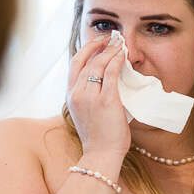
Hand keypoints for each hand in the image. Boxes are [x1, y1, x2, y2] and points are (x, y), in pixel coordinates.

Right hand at [66, 39, 130, 158]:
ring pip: (98, 64)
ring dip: (110, 51)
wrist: (100, 155)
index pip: (75, 64)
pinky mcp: (106, 100)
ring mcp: (91, 96)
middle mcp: (77, 93)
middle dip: (99, 45)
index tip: (97, 43)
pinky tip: (123, 55)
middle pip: (87, 60)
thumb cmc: (97, 138)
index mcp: (70, 96)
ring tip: (120, 44)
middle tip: (112, 38)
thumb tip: (104, 80)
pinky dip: (117, 61)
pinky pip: (111, 73)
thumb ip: (90, 96)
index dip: (86, 49)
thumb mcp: (86, 113)